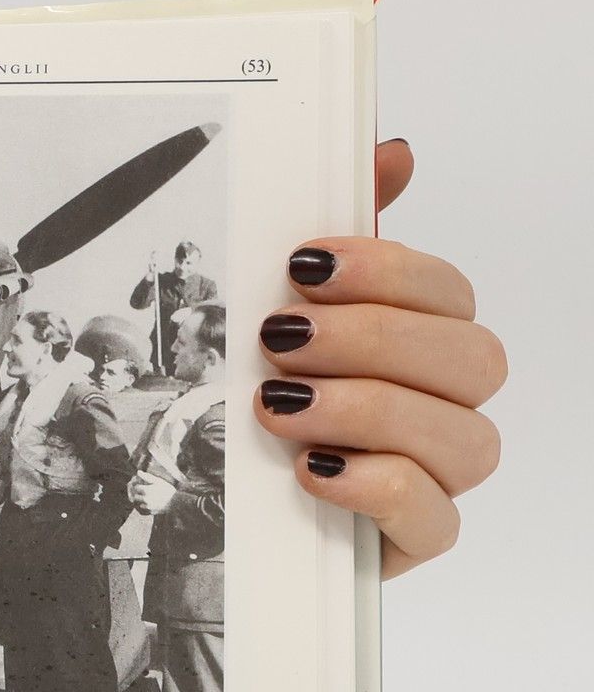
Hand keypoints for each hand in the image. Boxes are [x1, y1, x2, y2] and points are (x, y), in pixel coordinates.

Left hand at [129, 473, 173, 515]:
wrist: (176, 501)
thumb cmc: (167, 489)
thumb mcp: (158, 481)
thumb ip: (147, 476)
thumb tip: (138, 472)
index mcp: (146, 490)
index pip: (136, 487)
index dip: (138, 485)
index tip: (141, 485)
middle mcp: (145, 499)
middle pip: (135, 496)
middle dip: (137, 493)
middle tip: (142, 492)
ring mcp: (148, 506)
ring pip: (138, 504)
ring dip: (140, 501)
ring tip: (146, 497)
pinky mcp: (151, 511)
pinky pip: (144, 510)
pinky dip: (145, 507)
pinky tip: (150, 503)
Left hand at [254, 140, 504, 576]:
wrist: (222, 513)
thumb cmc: (267, 402)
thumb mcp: (281, 315)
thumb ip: (339, 242)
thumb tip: (392, 150)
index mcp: (424, 344)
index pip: (448, 295)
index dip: (387, 272)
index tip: (304, 265)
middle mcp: (446, 407)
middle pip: (470, 361)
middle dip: (372, 340)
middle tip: (279, 341)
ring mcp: (438, 477)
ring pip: (463, 439)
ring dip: (367, 411)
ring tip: (279, 407)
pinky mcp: (412, 541)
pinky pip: (434, 518)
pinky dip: (375, 487)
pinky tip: (313, 470)